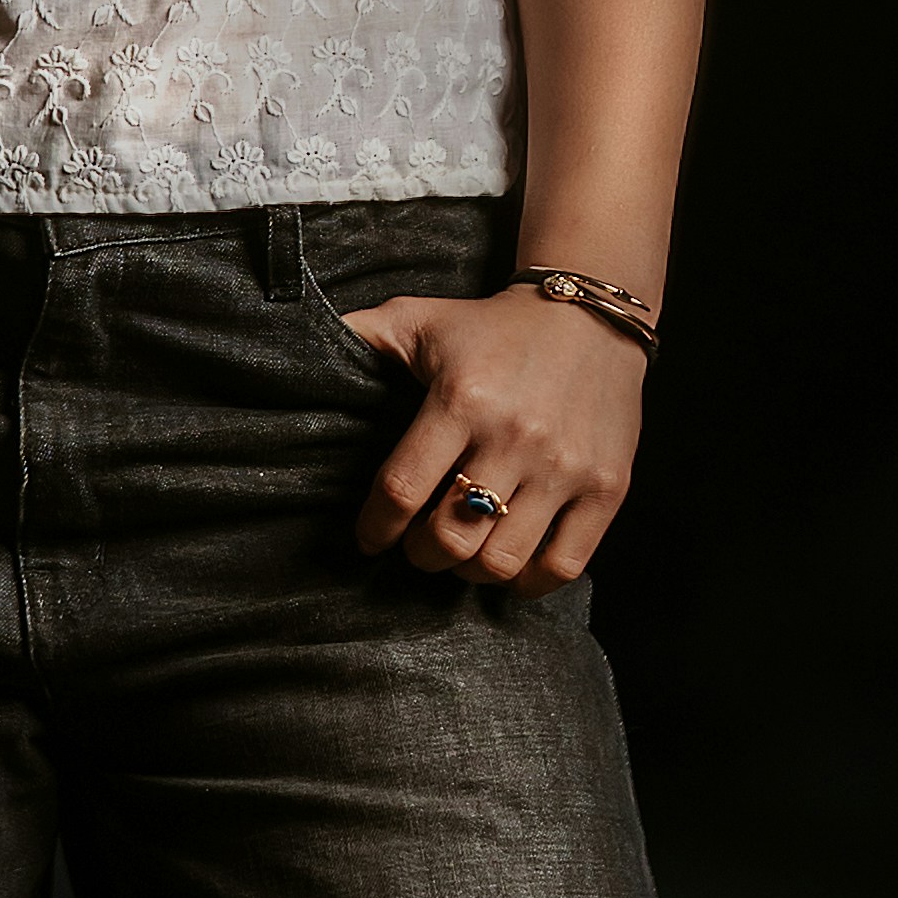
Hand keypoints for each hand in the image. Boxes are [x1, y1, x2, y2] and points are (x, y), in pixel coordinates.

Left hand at [338, 282, 646, 585]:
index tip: (370, 538)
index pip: (402, 490)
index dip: (376, 527)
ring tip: (462, 550)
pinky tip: (510, 562)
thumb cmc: (490, 326)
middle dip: (421, 554)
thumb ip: (359, 337)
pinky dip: (528, 581)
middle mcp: (515, 436)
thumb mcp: (419, 318)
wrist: (590, 316)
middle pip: (449, 538)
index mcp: (462, 398)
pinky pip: (562, 566)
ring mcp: (565, 467)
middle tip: (418, 543)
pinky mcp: (607, 488)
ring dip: (470, 570)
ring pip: (500, 561)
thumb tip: (289, 352)